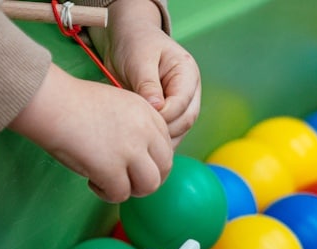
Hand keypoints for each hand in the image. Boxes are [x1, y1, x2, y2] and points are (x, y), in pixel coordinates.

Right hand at [9, 63, 172, 202]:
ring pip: (150, 185)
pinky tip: (92, 180)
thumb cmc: (72, 102)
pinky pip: (120, 195)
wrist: (52, 103)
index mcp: (147, 112)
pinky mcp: (112, 169)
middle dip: (147, 179)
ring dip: (132, 190)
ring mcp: (130, 150)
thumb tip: (137, 156)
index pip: (166, 146)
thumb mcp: (117, 103)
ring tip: (111, 183)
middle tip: (126, 181)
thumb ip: (133, 126)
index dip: (152, 161)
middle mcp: (144, 131)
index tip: (135, 166)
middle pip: (164, 167)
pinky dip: (106, 193)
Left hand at [89, 0, 200, 146]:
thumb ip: (148, 85)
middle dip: (163, 130)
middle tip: (138, 134)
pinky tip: (139, 141)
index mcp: (187, 73)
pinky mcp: (170, 114)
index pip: (182, 103)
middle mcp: (189, 90)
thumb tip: (157, 108)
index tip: (141, 118)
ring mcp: (182, 104)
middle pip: (185, 120)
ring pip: (179, 131)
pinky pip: (168, 132)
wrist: (127, 40)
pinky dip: (156, 139)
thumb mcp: (139, 60)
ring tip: (138, 141)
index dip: (163, 115)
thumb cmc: (135, 44)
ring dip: (160, 139)